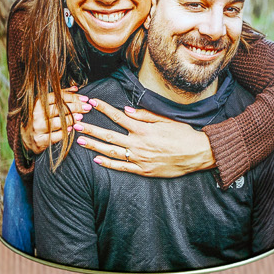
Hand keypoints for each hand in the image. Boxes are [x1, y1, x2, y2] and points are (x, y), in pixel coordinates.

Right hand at [30, 89, 87, 150]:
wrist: (26, 138)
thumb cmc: (39, 118)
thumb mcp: (45, 105)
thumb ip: (60, 96)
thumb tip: (76, 88)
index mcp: (37, 103)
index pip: (58, 97)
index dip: (73, 97)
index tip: (84, 99)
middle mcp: (36, 114)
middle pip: (60, 108)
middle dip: (76, 107)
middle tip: (87, 108)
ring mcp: (37, 128)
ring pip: (59, 122)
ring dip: (72, 119)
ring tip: (80, 117)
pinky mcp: (40, 140)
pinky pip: (56, 136)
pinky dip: (65, 132)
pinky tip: (71, 129)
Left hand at [75, 99, 214, 176]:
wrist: (197, 154)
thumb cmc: (183, 135)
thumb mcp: (165, 120)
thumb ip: (144, 115)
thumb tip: (126, 109)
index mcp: (143, 129)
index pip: (118, 116)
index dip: (104, 108)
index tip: (91, 102)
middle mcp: (139, 144)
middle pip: (109, 135)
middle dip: (91, 128)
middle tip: (75, 123)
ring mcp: (140, 159)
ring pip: (111, 152)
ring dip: (94, 145)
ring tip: (80, 140)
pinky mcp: (143, 171)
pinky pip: (122, 167)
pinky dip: (108, 164)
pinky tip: (96, 160)